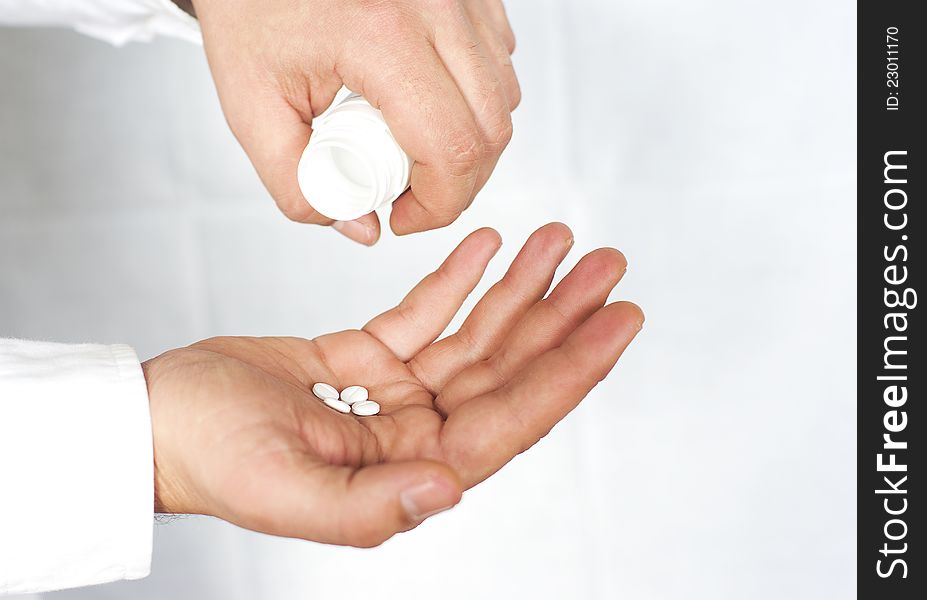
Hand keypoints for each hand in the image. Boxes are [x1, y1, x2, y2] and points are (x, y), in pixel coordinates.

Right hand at [145, 223, 641, 545]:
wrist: (159, 421)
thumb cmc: (208, 457)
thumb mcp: (283, 490)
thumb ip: (370, 506)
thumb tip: (450, 490)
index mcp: (410, 470)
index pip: (512, 418)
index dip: (571, 369)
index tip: (619, 322)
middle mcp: (414, 435)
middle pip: (508, 369)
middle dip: (562, 316)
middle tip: (608, 267)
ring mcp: (394, 395)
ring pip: (476, 337)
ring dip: (520, 289)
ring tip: (560, 244)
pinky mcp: (366, 360)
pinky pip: (425, 315)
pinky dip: (457, 281)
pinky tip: (489, 249)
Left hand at [192, 0, 519, 244]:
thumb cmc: (253, 8)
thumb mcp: (251, 105)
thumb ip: (296, 183)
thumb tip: (361, 225)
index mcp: (379, 33)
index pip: (452, 148)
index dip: (438, 204)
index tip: (403, 215)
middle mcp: (434, 6)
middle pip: (491, 131)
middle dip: (456, 183)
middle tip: (407, 191)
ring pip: (503, 99)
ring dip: (468, 141)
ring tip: (409, 141)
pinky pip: (500, 62)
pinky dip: (474, 98)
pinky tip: (427, 99)